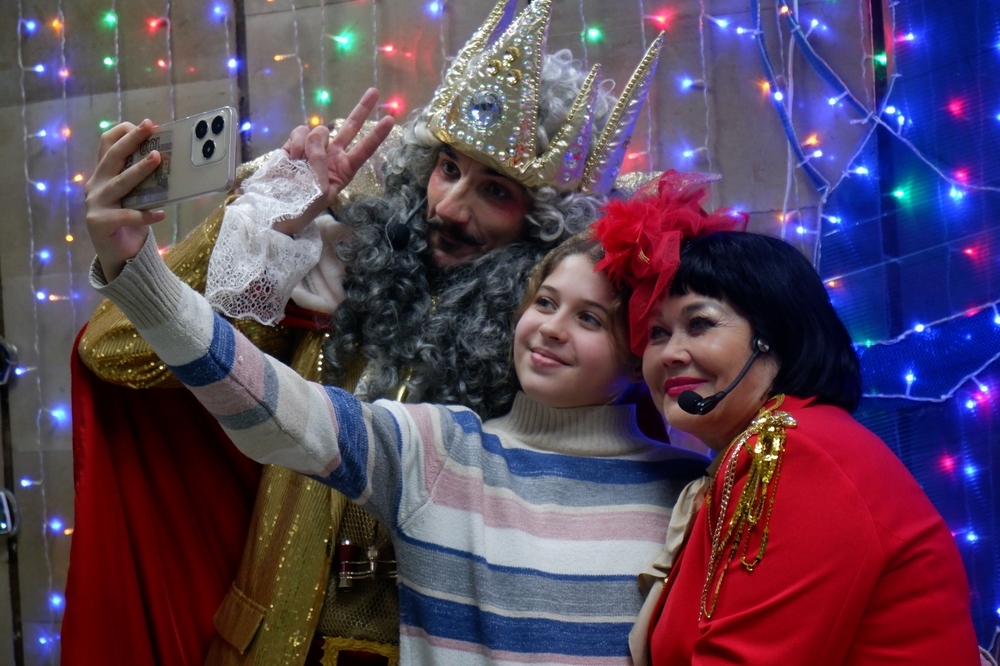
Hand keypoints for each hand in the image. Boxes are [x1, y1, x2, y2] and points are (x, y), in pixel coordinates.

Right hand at [85, 120, 166, 279]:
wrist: (119, 256)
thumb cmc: (130, 223)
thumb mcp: (136, 196)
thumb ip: (144, 181)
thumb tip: (169, 160)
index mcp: (102, 175)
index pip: (106, 145)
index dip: (123, 132)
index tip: (145, 125)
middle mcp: (95, 185)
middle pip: (112, 157)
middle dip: (131, 140)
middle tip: (149, 127)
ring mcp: (95, 203)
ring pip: (120, 182)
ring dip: (140, 169)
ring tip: (158, 159)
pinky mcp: (99, 223)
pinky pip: (126, 216)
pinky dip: (144, 215)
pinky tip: (160, 214)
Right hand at [274, 88, 394, 234]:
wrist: (274, 210)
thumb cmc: (301, 207)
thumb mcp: (319, 192)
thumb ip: (320, 164)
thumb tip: (314, 137)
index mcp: (343, 171)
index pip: (364, 150)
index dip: (376, 135)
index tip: (391, 119)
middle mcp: (331, 156)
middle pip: (350, 128)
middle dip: (362, 109)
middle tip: (374, 92)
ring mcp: (312, 149)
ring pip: (321, 130)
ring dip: (312, 143)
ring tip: (301, 162)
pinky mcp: (293, 145)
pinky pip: (300, 132)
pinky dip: (296, 142)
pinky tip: (292, 157)